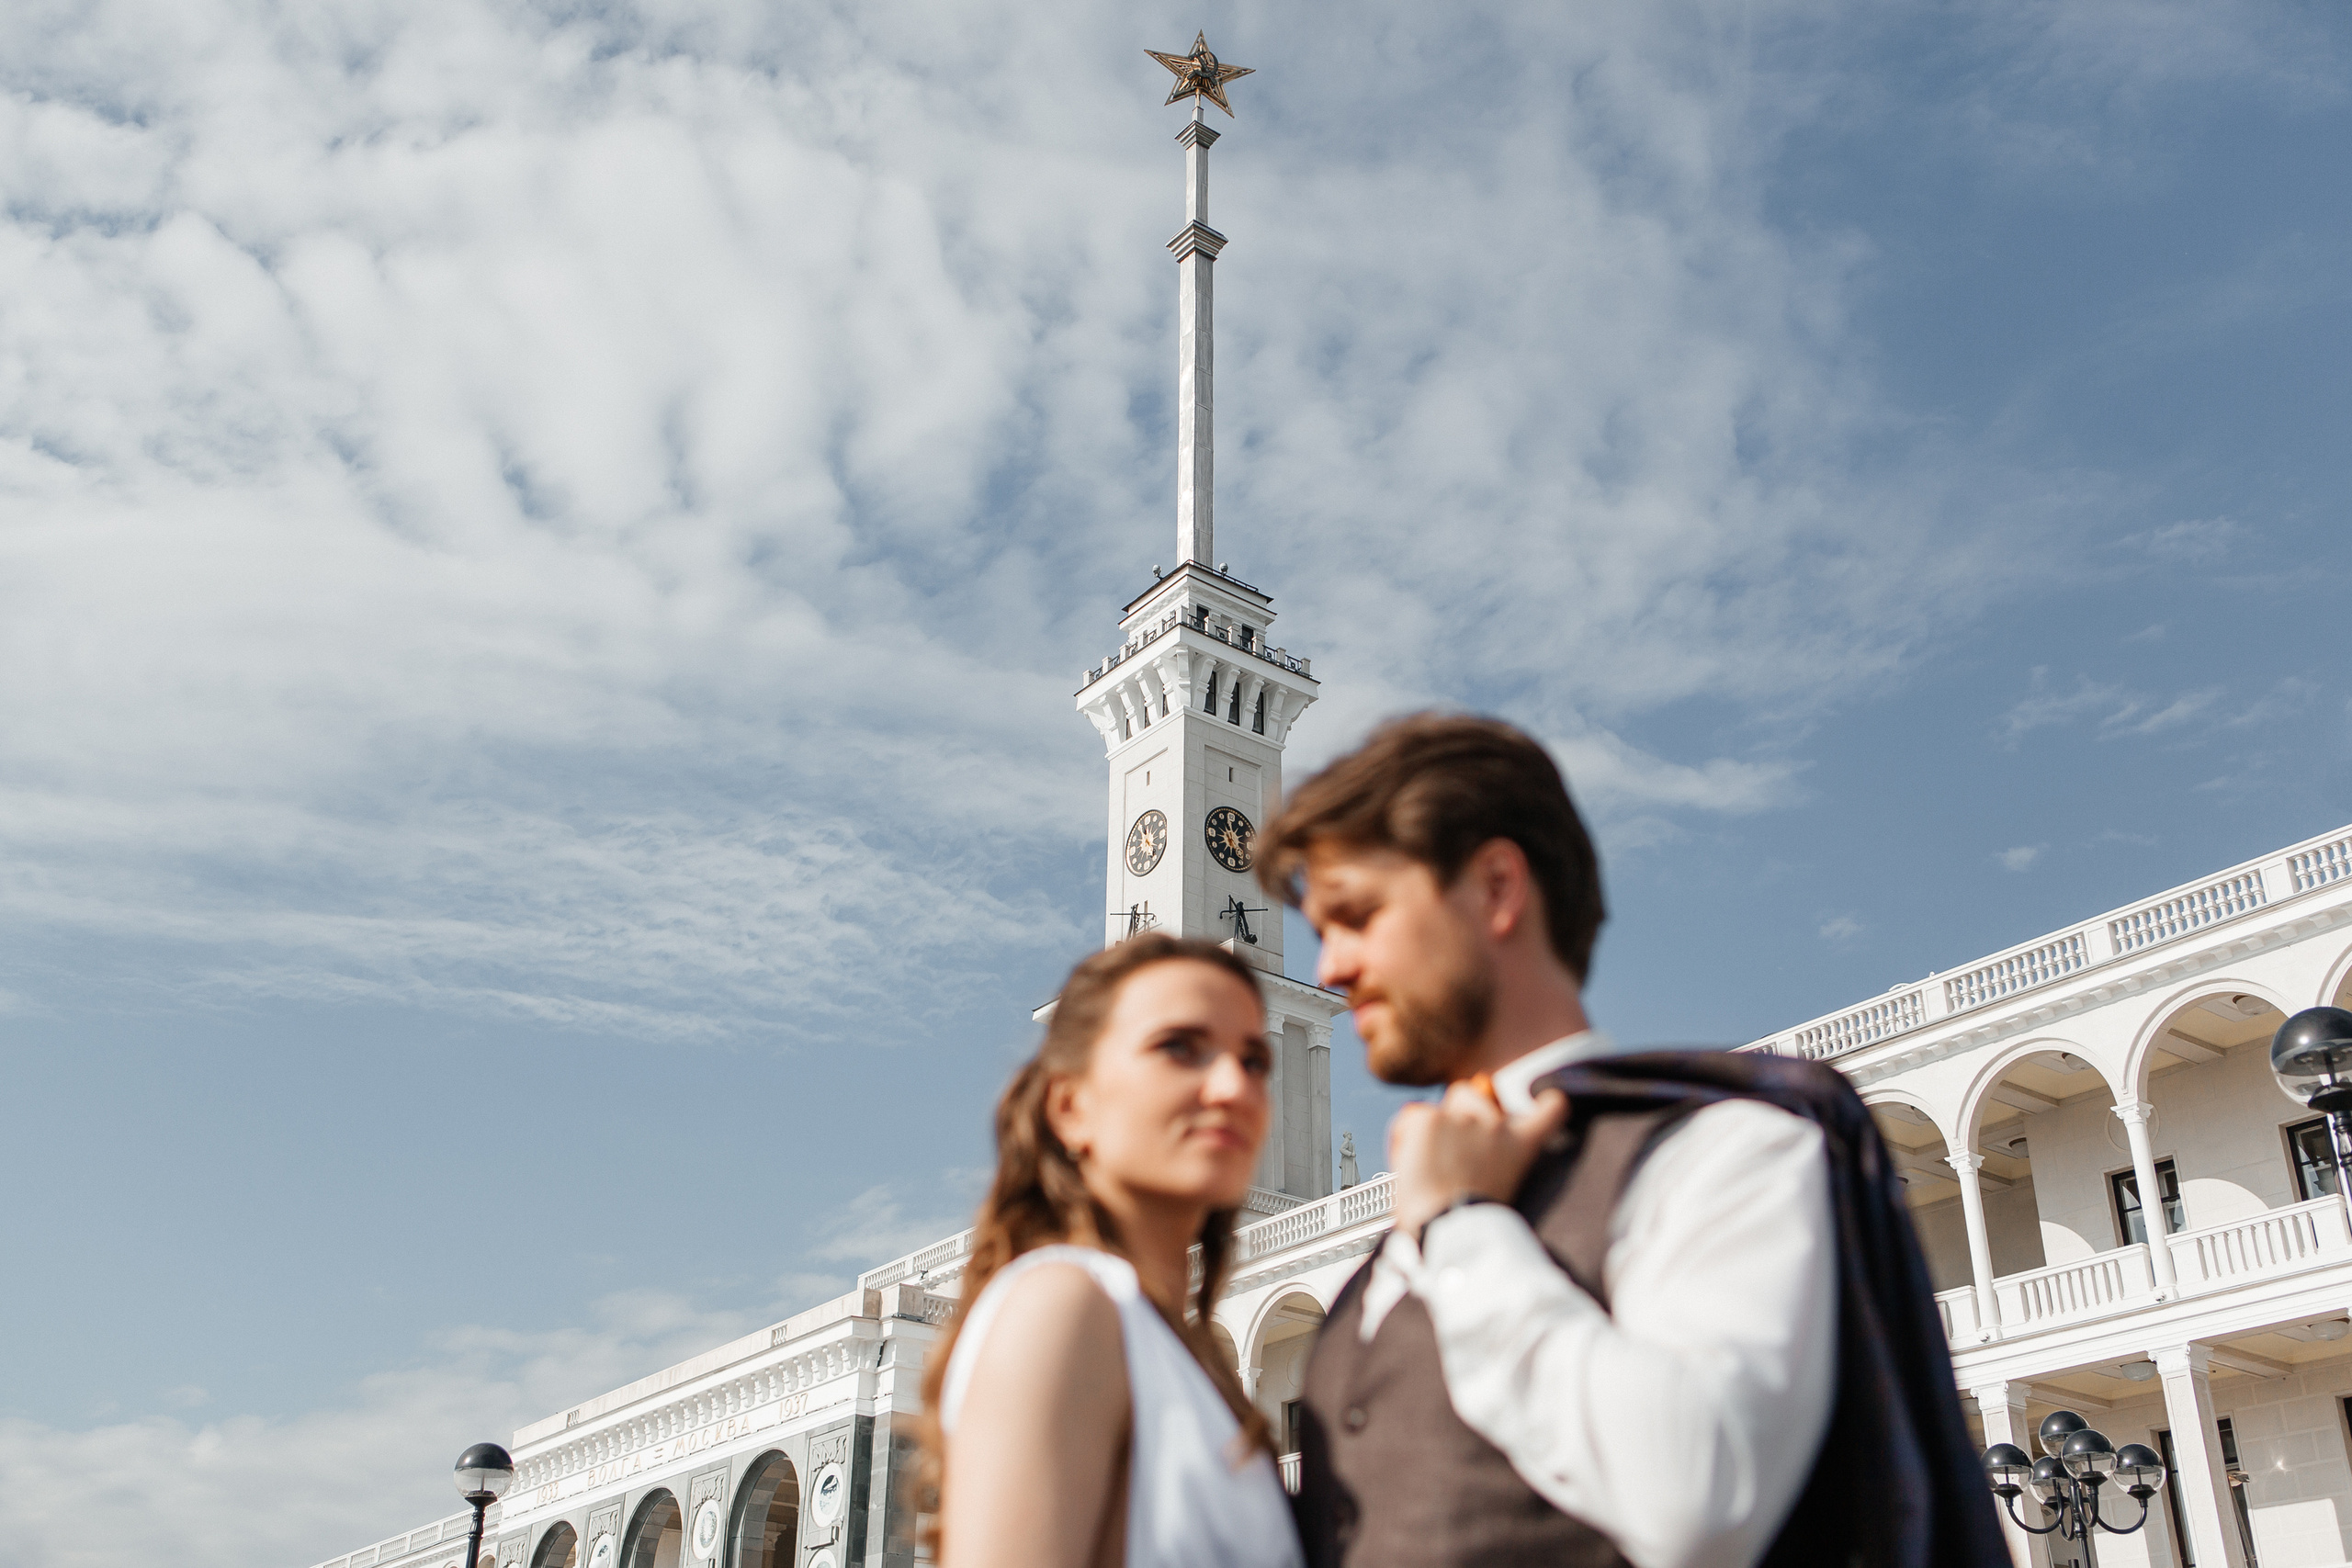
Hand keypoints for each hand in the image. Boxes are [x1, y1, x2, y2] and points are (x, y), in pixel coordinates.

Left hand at [1388, 1084, 1569, 1238]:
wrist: (1450, 1230)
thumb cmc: (1471, 1222)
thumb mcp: (1499, 1186)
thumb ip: (1490, 1157)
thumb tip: (1466, 1145)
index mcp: (1521, 1145)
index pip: (1550, 1109)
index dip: (1546, 1103)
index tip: (1546, 1101)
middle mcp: (1495, 1125)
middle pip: (1467, 1094)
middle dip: (1454, 1113)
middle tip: (1449, 1154)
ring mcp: (1461, 1119)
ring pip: (1435, 1109)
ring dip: (1429, 1131)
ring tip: (1429, 1170)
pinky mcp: (1429, 1120)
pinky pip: (1408, 1119)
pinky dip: (1403, 1139)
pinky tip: (1410, 1167)